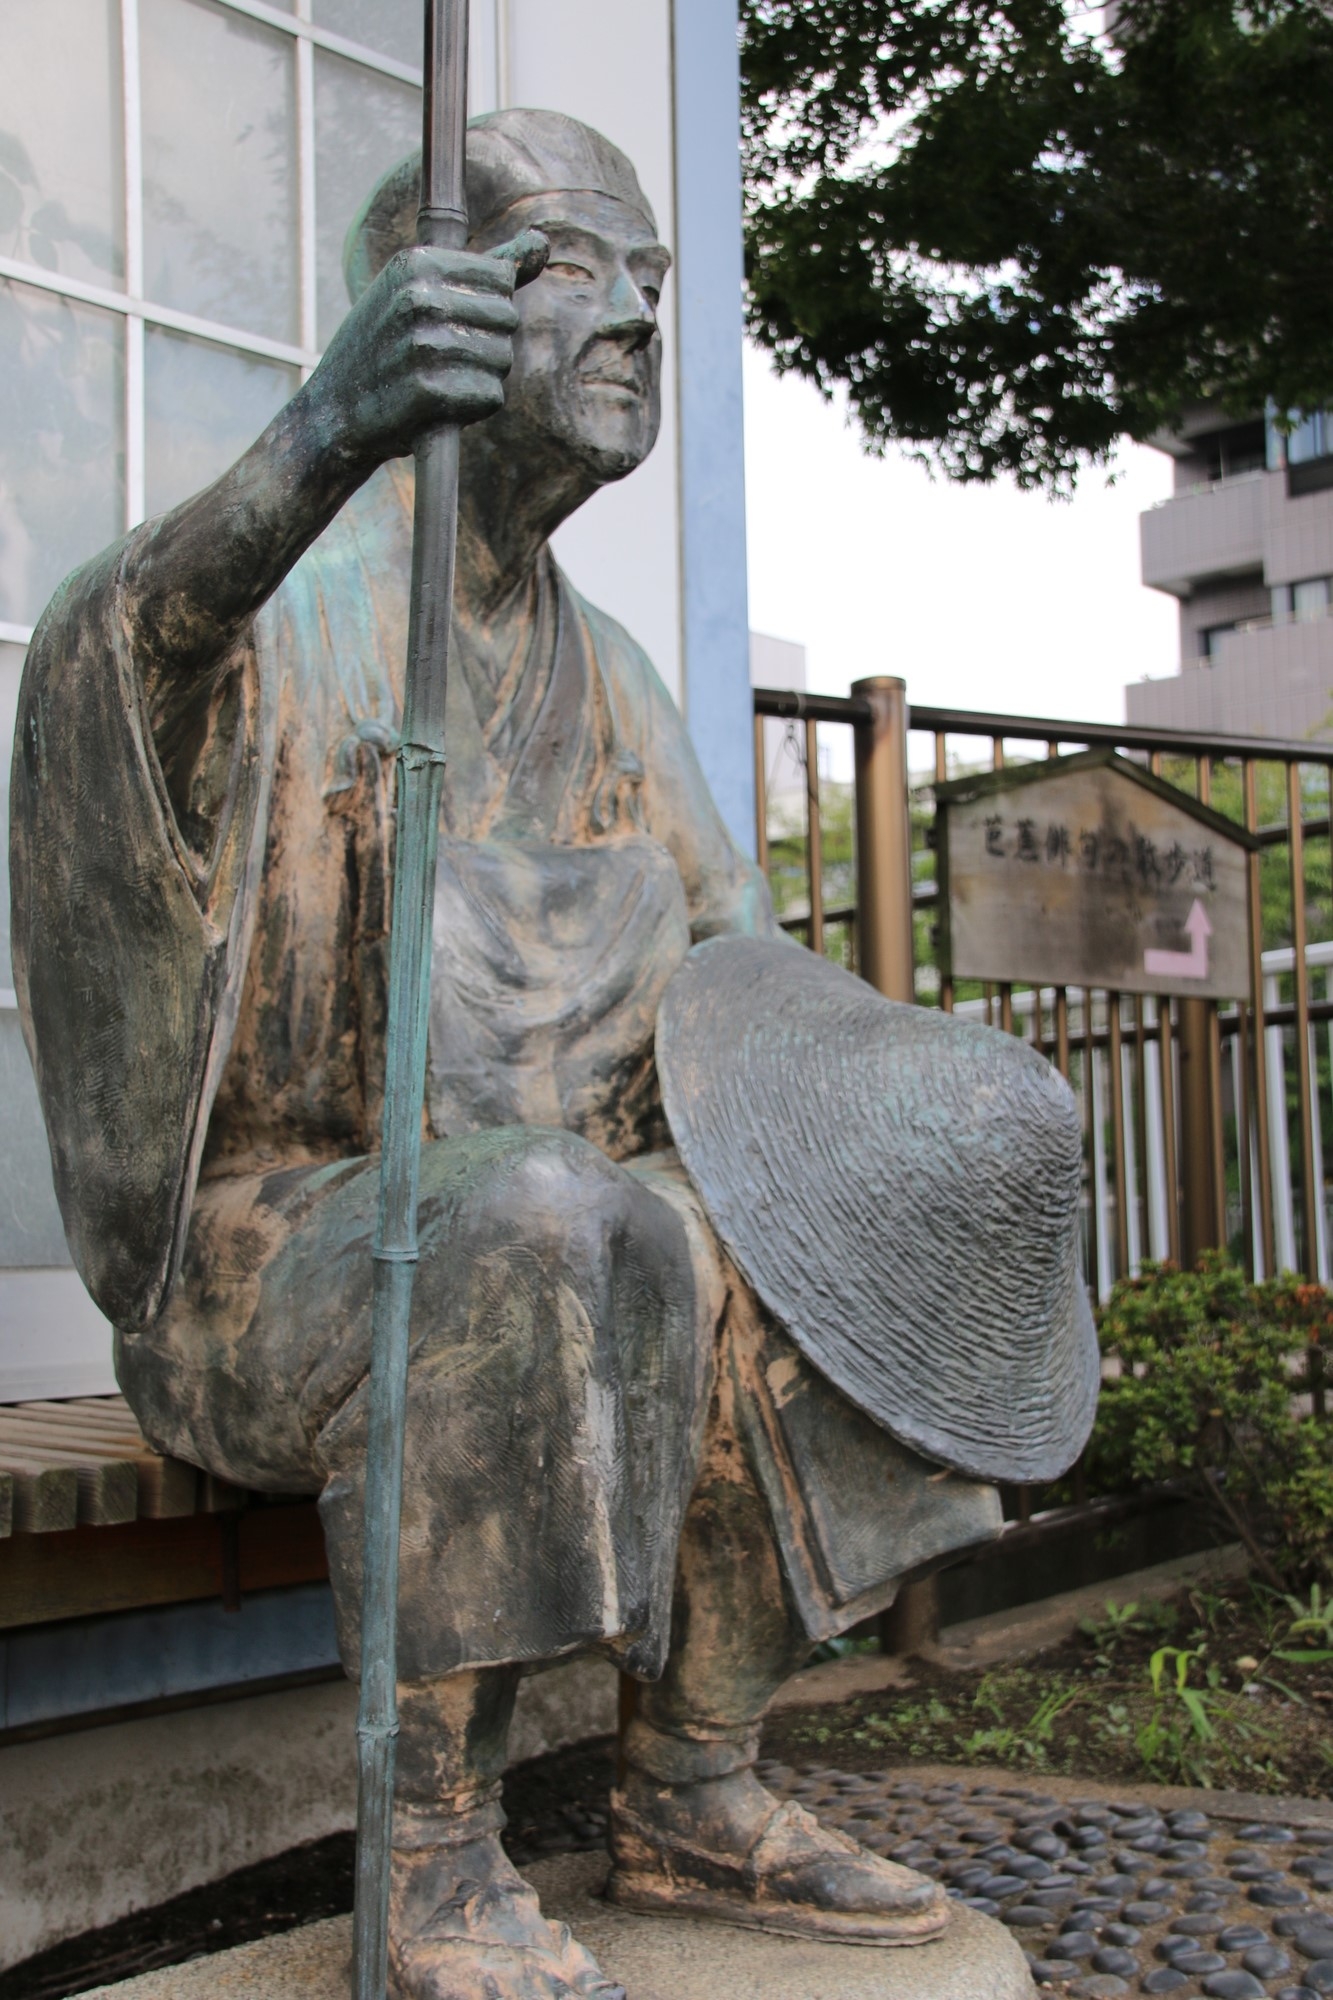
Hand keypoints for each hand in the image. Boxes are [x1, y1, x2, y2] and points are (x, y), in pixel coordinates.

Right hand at [304, 230, 548, 473]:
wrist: (334, 410)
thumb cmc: (385, 347)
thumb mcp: (419, 290)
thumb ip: (485, 269)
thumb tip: (542, 241)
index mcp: (416, 263)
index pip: (500, 279)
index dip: (486, 307)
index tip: (453, 321)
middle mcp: (419, 298)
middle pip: (507, 319)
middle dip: (487, 344)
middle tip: (445, 358)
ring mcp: (422, 345)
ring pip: (502, 359)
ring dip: (481, 378)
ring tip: (441, 380)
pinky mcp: (428, 391)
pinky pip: (490, 396)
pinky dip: (473, 408)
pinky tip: (441, 405)